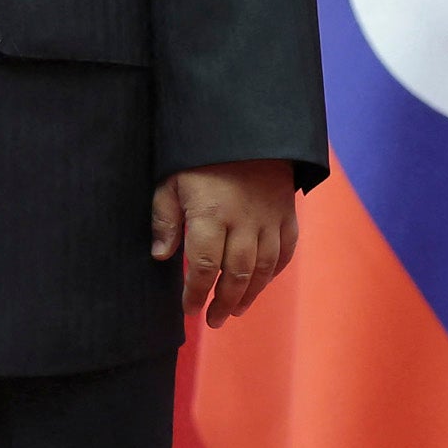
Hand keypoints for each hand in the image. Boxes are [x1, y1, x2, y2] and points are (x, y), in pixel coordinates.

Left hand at [150, 159, 299, 328]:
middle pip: (236, 274)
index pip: (204, 266)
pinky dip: (274, 272)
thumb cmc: (200, 155)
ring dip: (249, 295)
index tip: (188, 309)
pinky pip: (285, 251)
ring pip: (263, 269)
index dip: (195, 293)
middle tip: (213, 321)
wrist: (246, 126)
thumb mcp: (171, 180)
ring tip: (235, 310)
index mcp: (211, 214)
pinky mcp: (287, 214)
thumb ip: (165, 219)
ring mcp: (269, 219)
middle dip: (223, 303)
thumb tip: (160, 256)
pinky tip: (261, 283)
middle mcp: (243, 221)